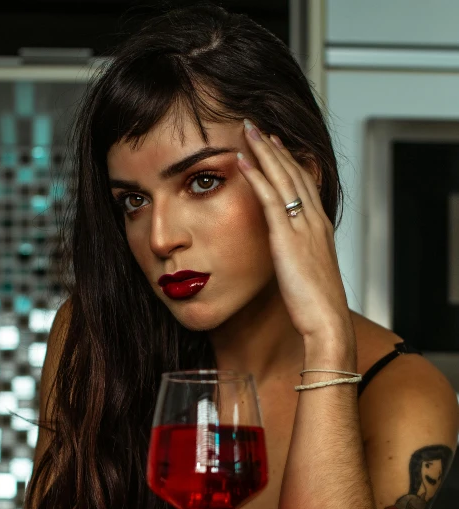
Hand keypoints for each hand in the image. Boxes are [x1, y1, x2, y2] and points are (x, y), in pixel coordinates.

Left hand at [237, 120, 351, 338]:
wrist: (326, 321)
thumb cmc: (317, 307)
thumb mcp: (308, 275)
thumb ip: (298, 258)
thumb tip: (287, 257)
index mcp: (320, 229)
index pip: (305, 185)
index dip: (289, 162)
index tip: (276, 146)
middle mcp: (314, 221)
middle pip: (294, 173)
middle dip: (275, 148)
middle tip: (258, 127)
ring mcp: (302, 227)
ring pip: (283, 178)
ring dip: (264, 151)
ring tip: (247, 130)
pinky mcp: (287, 238)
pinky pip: (270, 198)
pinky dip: (256, 175)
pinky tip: (242, 160)